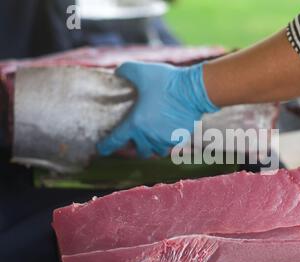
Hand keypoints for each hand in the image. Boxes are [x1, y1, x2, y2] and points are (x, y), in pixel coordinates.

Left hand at [97, 62, 218, 157]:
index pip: (115, 140)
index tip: (102, 149)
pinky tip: (168, 132)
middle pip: (139, 151)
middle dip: (136, 148)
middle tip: (135, 141)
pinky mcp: (180, 138)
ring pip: (156, 150)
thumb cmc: (166, 81)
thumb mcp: (140, 71)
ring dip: (153, 146)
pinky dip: (168, 141)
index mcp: (135, 123)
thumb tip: (117, 73)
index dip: (106, 146)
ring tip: (153, 139)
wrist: (194, 90)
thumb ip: (125, 71)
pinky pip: (171, 146)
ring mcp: (166, 139)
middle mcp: (149, 136)